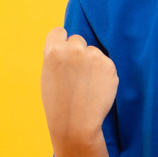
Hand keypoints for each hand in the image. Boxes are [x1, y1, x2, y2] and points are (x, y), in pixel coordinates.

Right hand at [41, 26, 118, 145]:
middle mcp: (75, 49)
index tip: (63, 51)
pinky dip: (102, 73)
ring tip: (84, 85)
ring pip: (93, 52)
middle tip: (74, 75)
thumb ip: (59, 56)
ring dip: (91, 63)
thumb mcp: (48, 75)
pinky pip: (105, 63)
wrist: (76, 124)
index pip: (59, 32)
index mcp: (54, 50)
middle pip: (78, 40)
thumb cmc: (58, 102)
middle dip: (77, 52)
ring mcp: (94, 55)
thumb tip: (69, 42)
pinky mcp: (109, 64)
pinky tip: (96, 88)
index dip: (61, 42)